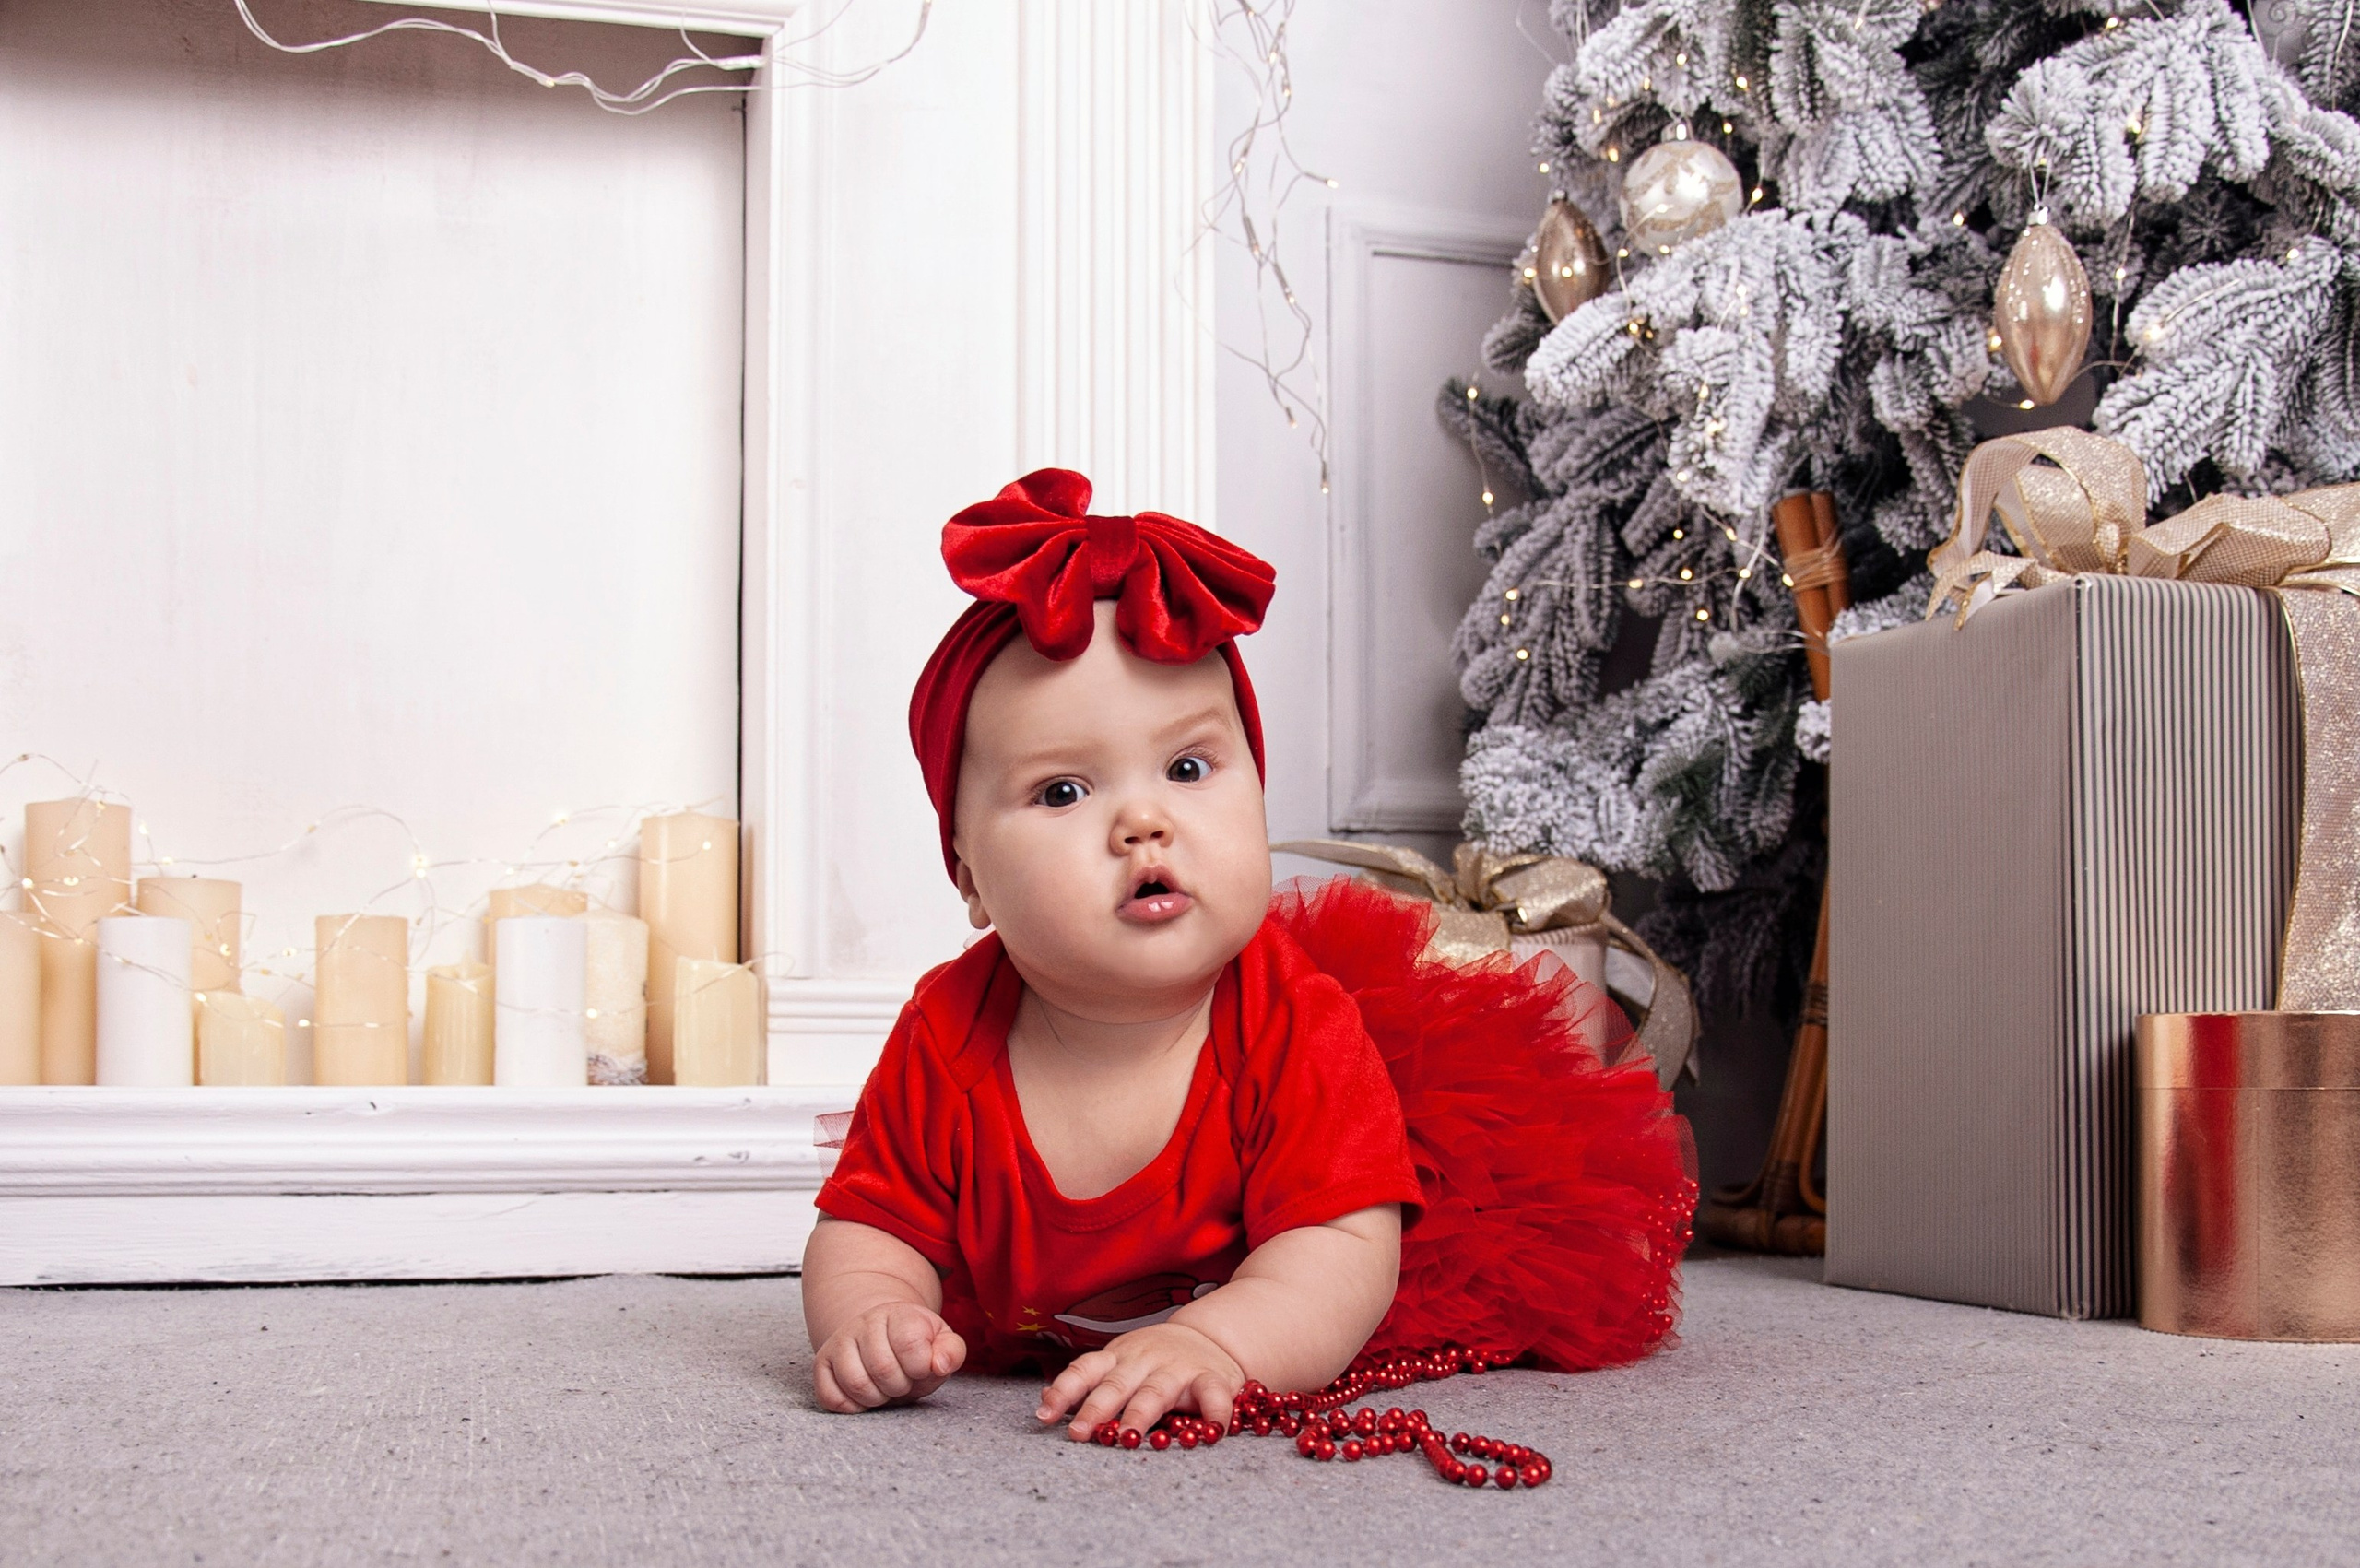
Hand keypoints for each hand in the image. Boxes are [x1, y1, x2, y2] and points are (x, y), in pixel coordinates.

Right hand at [813, 1301, 965, 1412]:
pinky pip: (831, 1397)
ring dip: (877, 1398)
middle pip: (882, 1368)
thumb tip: (939, 1365)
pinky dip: (852, 1407)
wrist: (880, 1334)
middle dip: (900, 1386)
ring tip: (884, 1389)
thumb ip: (951, 1351)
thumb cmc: (915, 1346)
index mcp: (899, 1314)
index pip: (909, 1344)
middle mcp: (864, 1323)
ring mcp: (839, 1342)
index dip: (920, 1366)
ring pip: (856, 1383)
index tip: (921, 1367)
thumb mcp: (941, 1343)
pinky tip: (864, 1397)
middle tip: (903, 1381)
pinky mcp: (821, 1364)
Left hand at [1036, 1321, 1243, 1439]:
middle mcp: (1145, 1360)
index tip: (1044, 1415)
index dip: (1063, 1391)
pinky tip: (1210, 1432)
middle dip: (1095, 1409)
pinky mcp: (1212, 1378)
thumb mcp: (1121, 1363)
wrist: (1212, 1337)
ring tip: (1127, 1438)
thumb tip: (1044, 1401)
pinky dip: (1214, 1412)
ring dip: (1140, 1414)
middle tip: (1079, 1434)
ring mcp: (1178, 1368)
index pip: (1085, 1370)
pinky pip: (1213, 1395)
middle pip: (1116, 1385)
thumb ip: (1090, 1382)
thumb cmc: (1156, 1360)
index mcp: (1118, 1357)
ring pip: (1156, 1391)